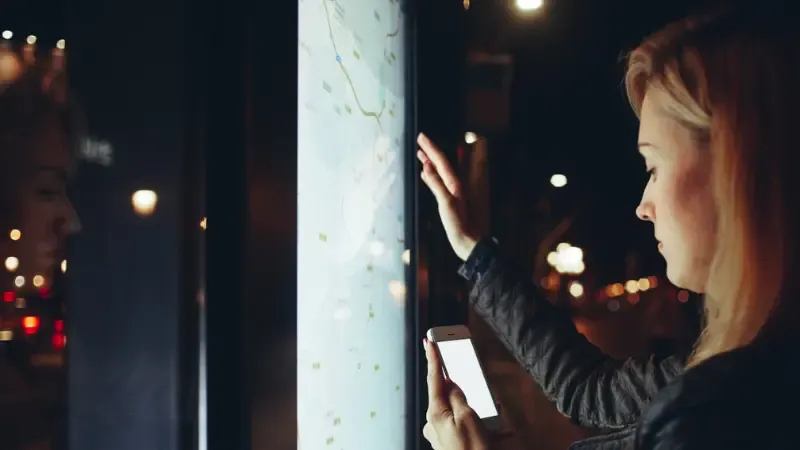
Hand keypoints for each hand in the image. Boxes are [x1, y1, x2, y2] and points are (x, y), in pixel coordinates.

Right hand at [417, 133, 477, 260]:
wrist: (467, 240)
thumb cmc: (458, 224)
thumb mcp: (446, 203)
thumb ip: (436, 184)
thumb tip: (427, 166)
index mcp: (455, 183)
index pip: (441, 160)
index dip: (431, 148)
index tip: (421, 137)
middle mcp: (454, 185)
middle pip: (441, 163)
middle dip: (430, 150)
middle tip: (420, 139)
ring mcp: (452, 192)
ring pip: (439, 171)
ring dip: (430, 161)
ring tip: (420, 153)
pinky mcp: (448, 200)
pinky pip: (438, 182)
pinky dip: (431, 176)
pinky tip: (425, 173)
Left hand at [423, 338, 488, 449]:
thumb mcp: (470, 418)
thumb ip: (458, 396)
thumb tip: (450, 383)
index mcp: (436, 413)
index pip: (434, 379)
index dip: (433, 358)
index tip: (428, 341)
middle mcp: (433, 423)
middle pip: (447, 395)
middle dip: (463, 391)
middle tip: (473, 392)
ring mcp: (439, 434)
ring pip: (456, 411)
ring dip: (474, 411)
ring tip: (493, 422)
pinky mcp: (448, 442)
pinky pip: (461, 425)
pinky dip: (476, 424)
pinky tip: (494, 431)